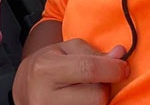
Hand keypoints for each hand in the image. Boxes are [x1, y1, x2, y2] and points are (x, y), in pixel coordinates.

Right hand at [12, 39, 128, 104]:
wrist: (25, 89)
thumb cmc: (48, 65)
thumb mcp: (65, 50)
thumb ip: (94, 52)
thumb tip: (120, 55)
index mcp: (47, 70)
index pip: (88, 70)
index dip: (113, 69)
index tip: (124, 68)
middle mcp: (46, 97)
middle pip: (96, 97)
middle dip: (105, 88)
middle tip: (100, 81)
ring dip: (98, 100)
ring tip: (89, 91)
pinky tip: (84, 100)